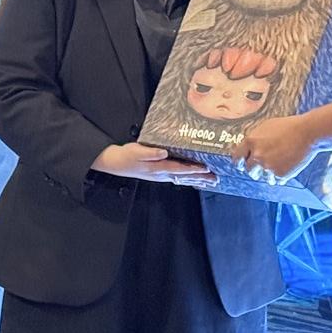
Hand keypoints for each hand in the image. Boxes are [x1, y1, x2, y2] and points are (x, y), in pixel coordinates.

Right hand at [90, 142, 216, 185]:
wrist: (115, 163)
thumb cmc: (126, 156)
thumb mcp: (136, 151)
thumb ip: (150, 153)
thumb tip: (163, 153)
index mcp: (157, 168)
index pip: (179, 168)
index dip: (193, 168)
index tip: (206, 168)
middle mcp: (161, 174)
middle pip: (185, 176)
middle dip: (201, 177)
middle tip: (216, 179)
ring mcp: (161, 175)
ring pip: (183, 178)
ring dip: (197, 180)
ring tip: (210, 182)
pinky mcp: (159, 174)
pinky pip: (178, 178)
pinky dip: (188, 179)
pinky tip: (194, 179)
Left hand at [231, 116, 316, 182]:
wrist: (307, 132)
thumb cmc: (289, 127)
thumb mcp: (266, 127)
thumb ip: (254, 139)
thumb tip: (247, 148)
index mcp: (251, 141)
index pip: (237, 157)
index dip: (239, 162)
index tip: (241, 164)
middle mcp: (257, 155)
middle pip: (249, 170)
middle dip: (255, 169)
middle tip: (264, 165)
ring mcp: (268, 166)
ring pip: (263, 177)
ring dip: (268, 173)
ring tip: (280, 162)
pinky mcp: (280, 174)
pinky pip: (276, 180)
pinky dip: (281, 175)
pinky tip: (288, 164)